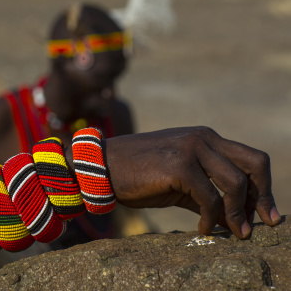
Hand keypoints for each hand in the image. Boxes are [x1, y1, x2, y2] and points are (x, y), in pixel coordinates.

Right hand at [104, 126, 280, 238]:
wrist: (103, 166)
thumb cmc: (138, 174)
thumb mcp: (178, 182)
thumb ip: (206, 195)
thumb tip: (233, 221)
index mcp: (205, 138)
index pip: (250, 158)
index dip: (263, 187)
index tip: (266, 214)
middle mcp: (203, 138)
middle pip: (255, 163)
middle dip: (263, 196)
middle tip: (263, 222)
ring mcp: (192, 149)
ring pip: (236, 183)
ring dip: (239, 213)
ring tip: (235, 231)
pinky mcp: (179, 166)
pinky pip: (210, 198)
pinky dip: (212, 219)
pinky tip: (204, 228)